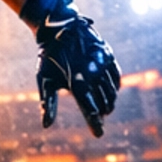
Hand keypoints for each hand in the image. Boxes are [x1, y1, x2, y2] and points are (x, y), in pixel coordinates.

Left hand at [22, 0, 119, 137]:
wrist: (59, 26)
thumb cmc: (49, 56)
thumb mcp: (44, 80)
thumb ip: (48, 103)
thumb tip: (46, 126)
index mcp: (76, 82)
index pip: (90, 109)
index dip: (95, 123)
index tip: (99, 134)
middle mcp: (92, 74)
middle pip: (103, 102)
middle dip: (102, 113)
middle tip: (100, 119)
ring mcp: (102, 64)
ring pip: (111, 90)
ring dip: (110, 102)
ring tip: (107, 109)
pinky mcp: (107, 54)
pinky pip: (116, 75)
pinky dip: (115, 86)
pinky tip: (113, 92)